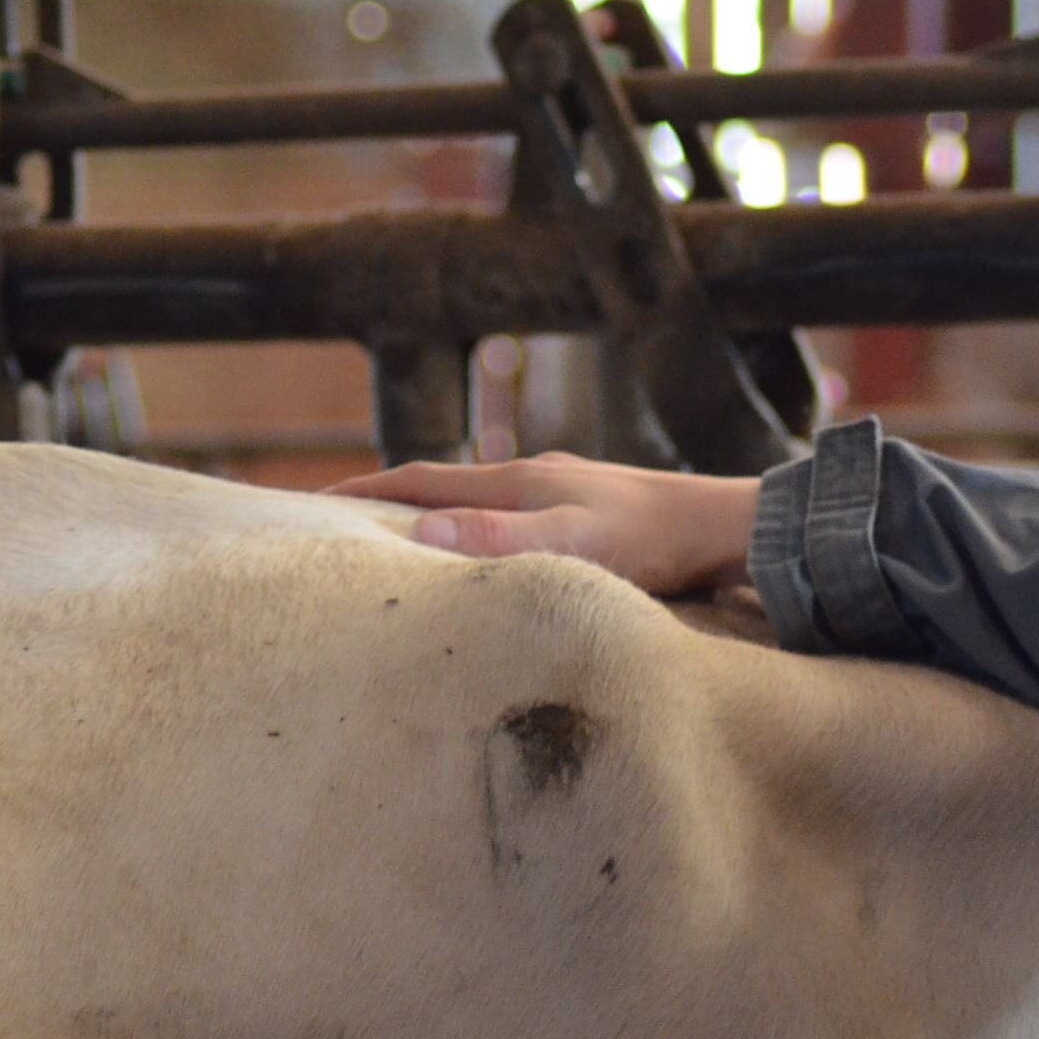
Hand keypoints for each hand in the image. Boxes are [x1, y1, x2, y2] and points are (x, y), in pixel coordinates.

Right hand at [324, 450, 760, 596]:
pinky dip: (474, 535)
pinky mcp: (586, 517)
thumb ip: (501, 539)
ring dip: (429, 521)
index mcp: (518, 481)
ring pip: (474, 505)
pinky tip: (481, 559)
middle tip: (332, 528)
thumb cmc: (657, 540)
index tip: (308, 508)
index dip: (362, 494)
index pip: (419, 482)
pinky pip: (508, 522)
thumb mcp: (575, 544)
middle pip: (439, 488)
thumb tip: (419, 535)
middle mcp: (532, 479)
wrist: (729, 530)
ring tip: (393, 547)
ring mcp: (560, 496)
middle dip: (383, 505)